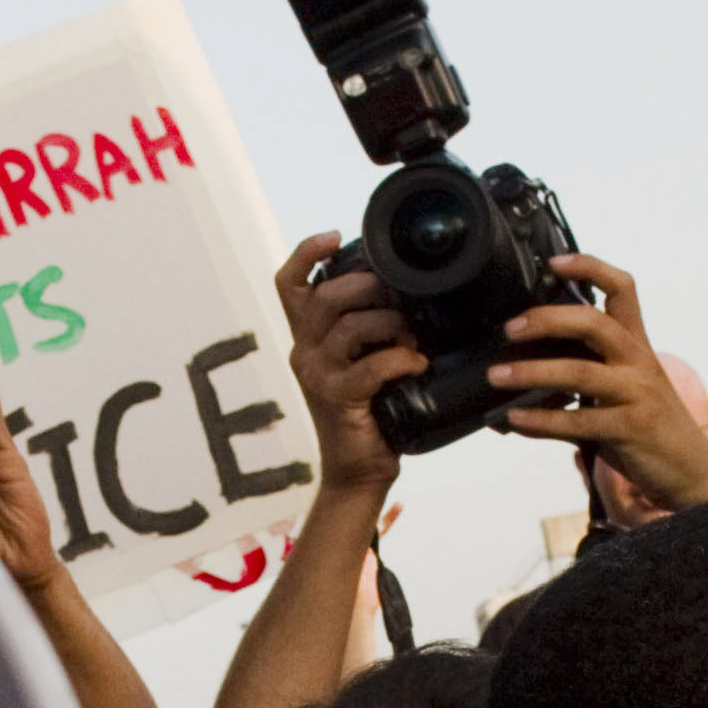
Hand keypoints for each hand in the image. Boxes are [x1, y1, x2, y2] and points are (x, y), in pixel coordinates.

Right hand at [272, 235, 409, 500]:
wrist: (358, 470)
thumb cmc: (370, 410)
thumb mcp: (364, 359)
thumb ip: (370, 326)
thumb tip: (404, 289)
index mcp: (308, 337)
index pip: (290, 284)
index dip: (307, 253)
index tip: (336, 237)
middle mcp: (305, 352)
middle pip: (324, 296)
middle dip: (368, 287)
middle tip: (400, 297)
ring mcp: (318, 376)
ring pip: (348, 327)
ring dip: (390, 324)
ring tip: (413, 337)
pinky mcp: (338, 399)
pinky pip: (370, 366)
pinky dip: (400, 359)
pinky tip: (417, 364)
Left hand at [487, 258, 707, 514]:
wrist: (692, 472)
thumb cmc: (649, 428)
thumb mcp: (625, 388)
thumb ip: (587, 370)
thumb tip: (526, 368)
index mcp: (636, 345)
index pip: (621, 289)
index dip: (589, 268)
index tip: (553, 263)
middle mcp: (638, 362)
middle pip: (593, 322)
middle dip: (547, 319)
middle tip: (510, 328)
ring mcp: (636, 394)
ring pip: (579, 373)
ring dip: (531, 372)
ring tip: (497, 376)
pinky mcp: (630, 429)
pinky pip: (579, 422)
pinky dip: (542, 421)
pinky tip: (515, 420)